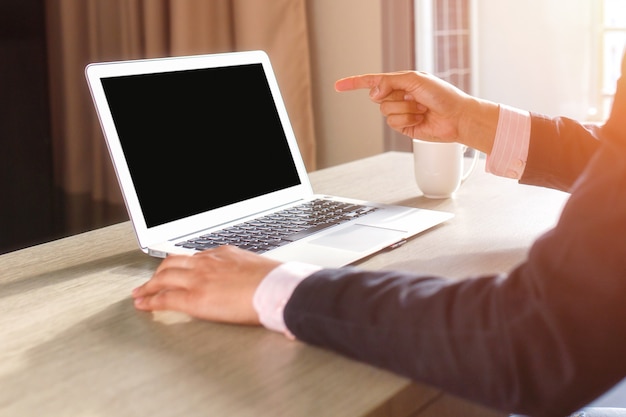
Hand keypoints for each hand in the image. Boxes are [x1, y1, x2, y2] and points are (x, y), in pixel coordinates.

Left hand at [132, 245, 281, 324]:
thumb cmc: (275, 281)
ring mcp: (198, 278)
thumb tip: (253, 283)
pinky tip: (143, 305)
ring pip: (163, 278)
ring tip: (140, 293)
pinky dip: (150, 301)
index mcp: (223, 254)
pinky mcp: (194, 297)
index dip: (179, 264)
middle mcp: (206, 262)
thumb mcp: (258, 269)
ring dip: (149, 286)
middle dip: (158, 273)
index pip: (193, 257)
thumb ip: (248, 273)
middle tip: (150, 281)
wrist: (276, 288)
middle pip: (172, 263)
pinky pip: (165, 298)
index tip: (174, 269)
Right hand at [335, 71, 497, 153]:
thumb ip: (391, 82)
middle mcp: (399, 96)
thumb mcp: (416, 79)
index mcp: (401, 82)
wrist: (457, 117)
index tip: (338, 86)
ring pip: (385, 111)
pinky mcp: (404, 127)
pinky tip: (420, 119)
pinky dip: (407, 120)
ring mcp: (401, 112)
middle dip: (396, 97)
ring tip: (421, 109)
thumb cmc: (443, 95)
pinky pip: (393, 123)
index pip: (373, 81)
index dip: (354, 83)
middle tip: (415, 97)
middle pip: (378, 98)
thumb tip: (373, 92)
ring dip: (405, 109)